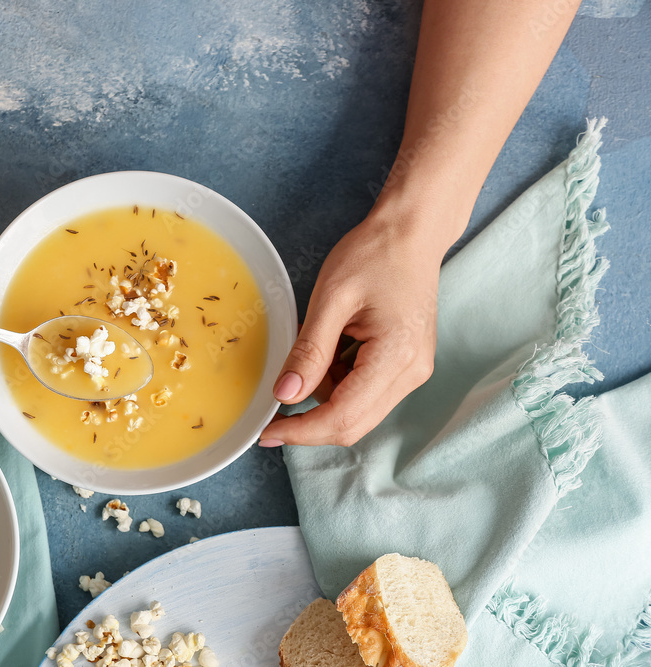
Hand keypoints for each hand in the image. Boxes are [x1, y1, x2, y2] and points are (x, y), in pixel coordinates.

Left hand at [259, 214, 440, 446]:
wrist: (412, 232)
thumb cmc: (374, 255)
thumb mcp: (331, 298)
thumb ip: (309, 351)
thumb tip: (285, 395)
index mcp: (396, 357)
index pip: (343, 416)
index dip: (302, 431)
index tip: (266, 431)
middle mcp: (412, 373)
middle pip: (353, 424)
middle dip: (309, 424)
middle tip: (270, 415)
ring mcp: (413, 371)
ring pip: (358, 411)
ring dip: (324, 395)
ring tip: (313, 346)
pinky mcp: (406, 365)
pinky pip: (366, 392)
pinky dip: (339, 382)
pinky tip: (332, 347)